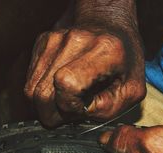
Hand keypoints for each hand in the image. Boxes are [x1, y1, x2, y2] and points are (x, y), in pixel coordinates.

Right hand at [24, 27, 144, 126]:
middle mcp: (75, 41)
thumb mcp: (132, 90)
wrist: (110, 25)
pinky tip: (59, 88)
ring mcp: (54, 40)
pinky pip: (30, 80)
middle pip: (42, 93)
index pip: (67, 84)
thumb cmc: (124, 61)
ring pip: (31, 90)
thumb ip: (109, 108)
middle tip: (71, 112)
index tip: (81, 109)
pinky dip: (42, 91)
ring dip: (46, 105)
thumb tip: (78, 116)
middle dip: (53, 114)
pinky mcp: (41, 43)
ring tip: (66, 100)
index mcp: (104, 51)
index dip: (69, 107)